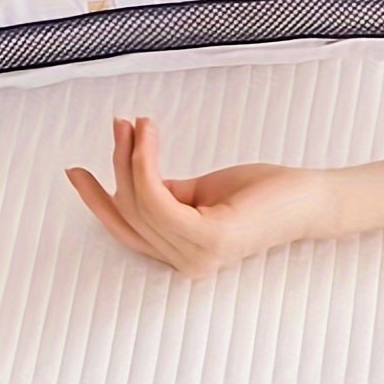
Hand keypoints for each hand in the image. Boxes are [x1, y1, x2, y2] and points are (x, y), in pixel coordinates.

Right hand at [65, 116, 333, 277]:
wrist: (307, 198)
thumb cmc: (261, 194)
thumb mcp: (203, 191)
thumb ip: (168, 192)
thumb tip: (137, 174)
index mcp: (179, 252)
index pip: (125, 229)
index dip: (97, 200)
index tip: (76, 170)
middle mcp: (182, 262)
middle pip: (127, 213)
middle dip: (115, 164)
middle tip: (118, 124)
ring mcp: (195, 255)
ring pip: (139, 203)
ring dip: (132, 155)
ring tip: (136, 122)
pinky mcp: (208, 238)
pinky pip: (158, 198)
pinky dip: (146, 163)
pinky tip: (148, 136)